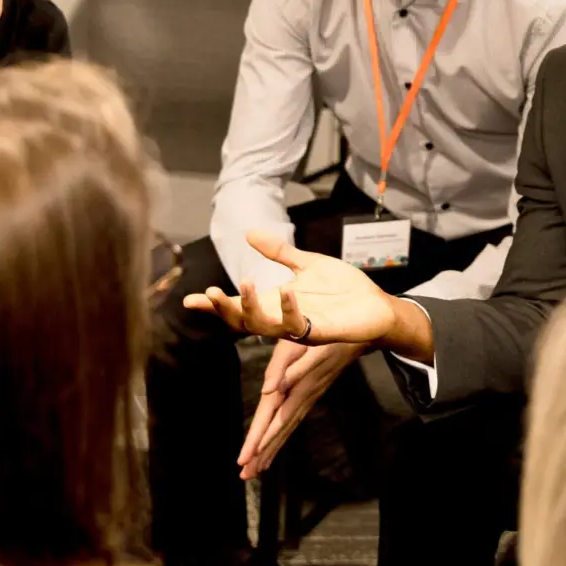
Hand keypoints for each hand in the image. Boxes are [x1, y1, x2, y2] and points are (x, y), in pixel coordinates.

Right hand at [182, 230, 396, 345]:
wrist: (376, 303)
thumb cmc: (343, 288)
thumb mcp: (306, 263)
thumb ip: (278, 251)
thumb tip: (249, 232)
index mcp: (276, 303)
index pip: (239, 306)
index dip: (214, 305)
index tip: (189, 300)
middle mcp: (282, 319)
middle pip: (242, 322)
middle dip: (224, 309)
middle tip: (211, 293)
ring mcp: (299, 328)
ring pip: (264, 328)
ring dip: (251, 309)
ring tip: (245, 284)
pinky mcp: (320, 332)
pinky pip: (299, 326)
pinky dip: (290, 309)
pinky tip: (287, 291)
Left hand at [238, 340, 365, 479]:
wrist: (355, 332)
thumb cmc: (322, 332)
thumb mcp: (299, 344)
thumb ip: (282, 368)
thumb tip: (268, 390)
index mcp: (296, 386)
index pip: (274, 418)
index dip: (259, 439)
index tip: (246, 458)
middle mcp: (303, 397)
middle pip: (279, 430)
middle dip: (262, 453)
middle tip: (246, 475)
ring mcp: (309, 397)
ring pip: (287, 428)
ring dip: (271, 450)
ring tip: (256, 470)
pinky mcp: (311, 394)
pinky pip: (293, 420)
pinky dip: (282, 435)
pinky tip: (274, 446)